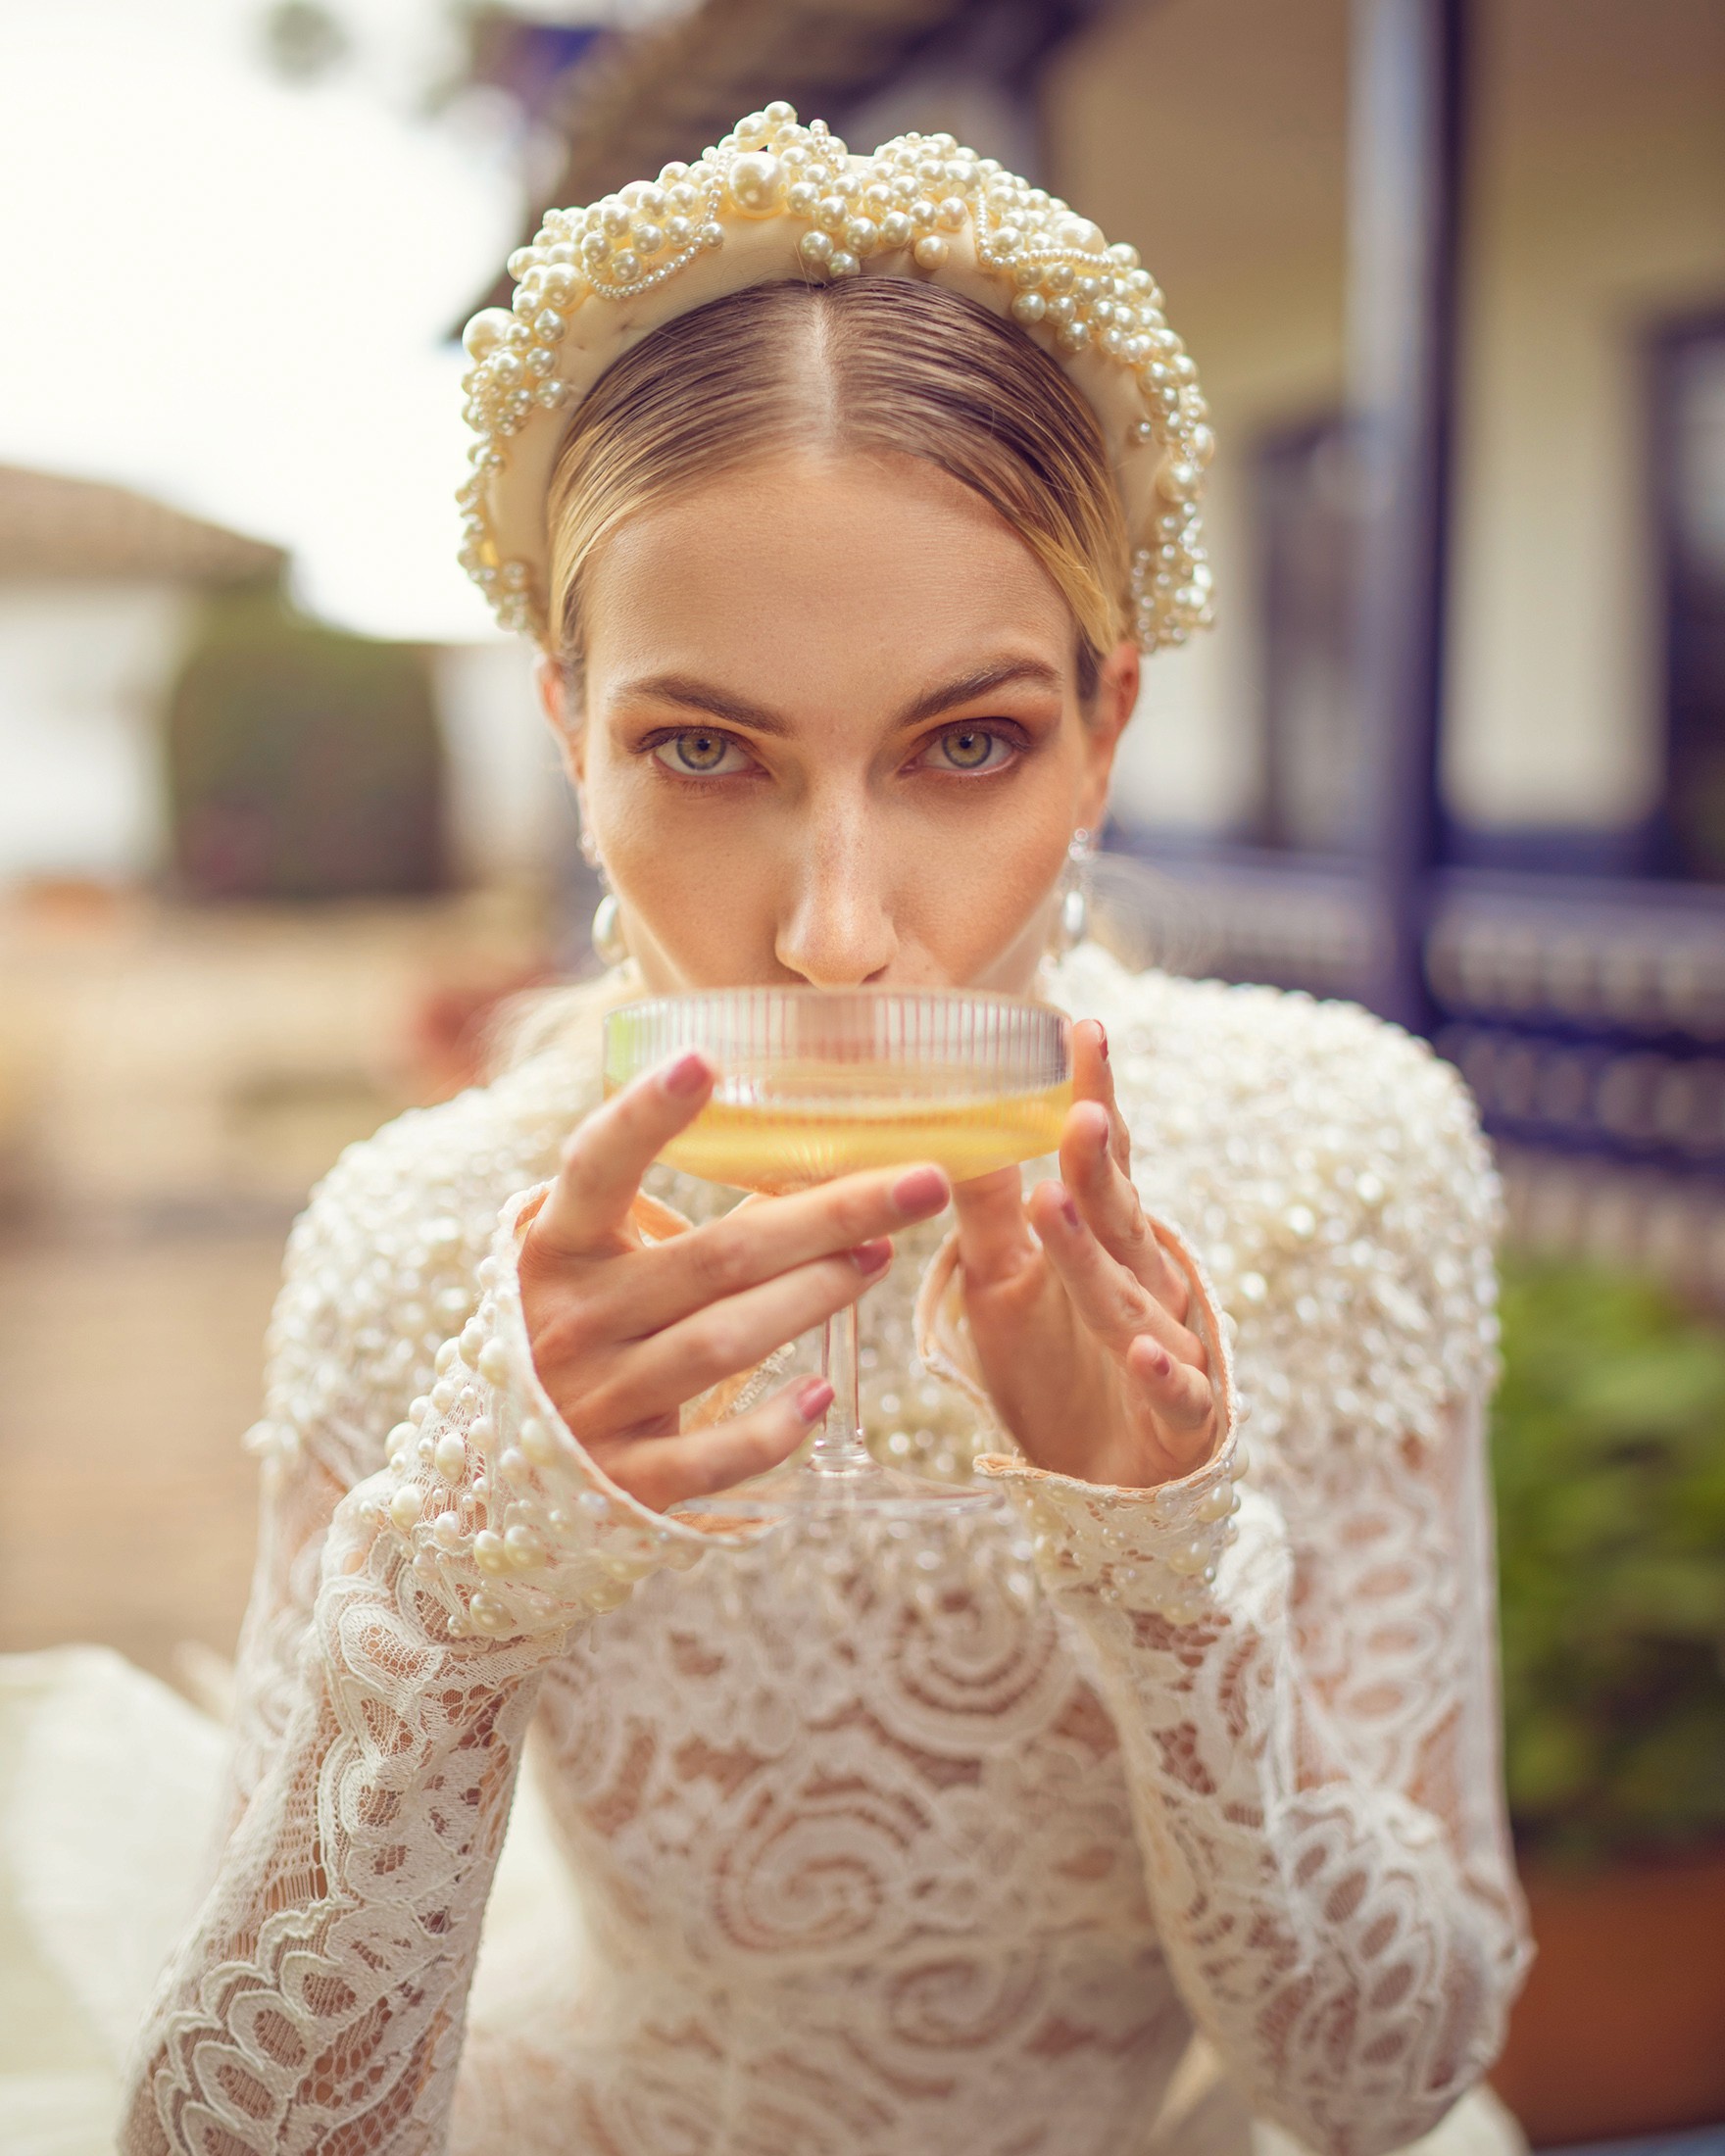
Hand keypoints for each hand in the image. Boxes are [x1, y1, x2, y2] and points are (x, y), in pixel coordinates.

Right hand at [518, 1050, 951, 1511]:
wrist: (504, 1472)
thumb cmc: (580, 1333)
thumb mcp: (595, 1265)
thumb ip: (665, 1218)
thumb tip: (800, 1166)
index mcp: (557, 1249)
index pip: (596, 1167)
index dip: (645, 1114)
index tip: (704, 1059)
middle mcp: (571, 1321)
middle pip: (716, 1257)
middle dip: (828, 1216)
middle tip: (918, 1184)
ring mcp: (595, 1405)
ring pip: (723, 1344)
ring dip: (814, 1298)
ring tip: (879, 1259)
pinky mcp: (625, 1483)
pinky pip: (712, 1456)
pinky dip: (772, 1428)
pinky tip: (824, 1394)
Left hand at [950, 1019, 1216, 1487]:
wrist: (1101, 1485)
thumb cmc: (1055, 1368)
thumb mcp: (1003, 1280)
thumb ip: (988, 1205)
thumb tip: (950, 1119)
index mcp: (1107, 1240)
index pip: (1101, 1158)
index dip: (1093, 1095)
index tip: (1081, 1028)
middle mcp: (1146, 1280)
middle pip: (1120, 1213)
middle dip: (1098, 1161)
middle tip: (1076, 1107)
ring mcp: (1171, 1346)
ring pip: (1133, 1295)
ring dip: (1096, 1254)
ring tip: (1061, 1202)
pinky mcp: (1180, 1419)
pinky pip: (1175, 1392)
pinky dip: (1163, 1372)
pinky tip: (1145, 1350)